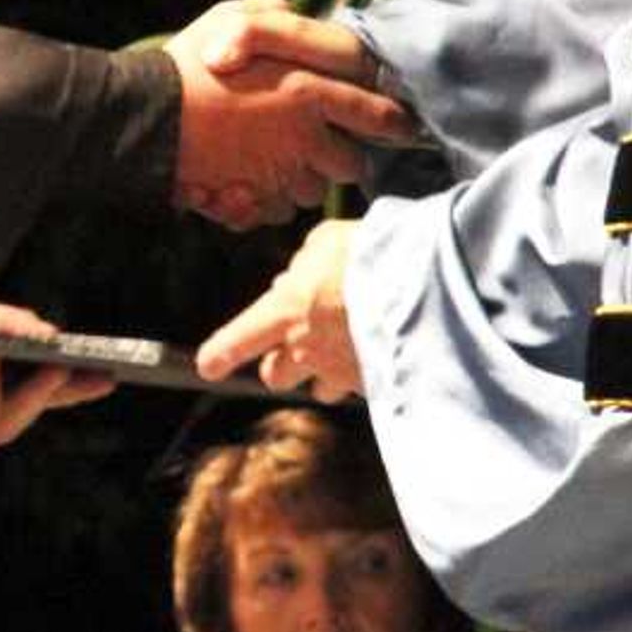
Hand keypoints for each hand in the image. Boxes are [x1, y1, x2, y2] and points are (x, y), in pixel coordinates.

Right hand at [167, 0, 416, 227]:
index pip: (374, 114)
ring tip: (272, 164)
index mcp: (308, 89)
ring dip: (300, 181)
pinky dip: (268, 202)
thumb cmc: (184, 67)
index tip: (402, 127)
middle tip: (315, 148)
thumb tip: (289, 7)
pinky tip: (247, 184)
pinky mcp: (257, 200)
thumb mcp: (225, 19)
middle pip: (350, 164)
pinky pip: (280, 211)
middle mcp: (305, 137)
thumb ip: (266, 13)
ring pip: (314, 191)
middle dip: (337, 159)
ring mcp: (282, 173)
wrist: (144, 119)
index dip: (392, 123)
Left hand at [196, 217, 365, 399]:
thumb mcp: (325, 242)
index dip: (220, 355)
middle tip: (300, 341)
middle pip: (275, 377)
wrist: (424, 286)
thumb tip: (296, 278)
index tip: (207, 367)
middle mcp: (305, 350)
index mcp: (284, 312)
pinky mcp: (374, 385)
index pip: (238, 340)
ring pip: (320, 390)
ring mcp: (341, 372)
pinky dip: (364, 374)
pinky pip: (360, 387)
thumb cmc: (369, 254)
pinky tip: (380, 351)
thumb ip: (304, 264)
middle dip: (282, 363)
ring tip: (344, 348)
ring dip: (324, 374)